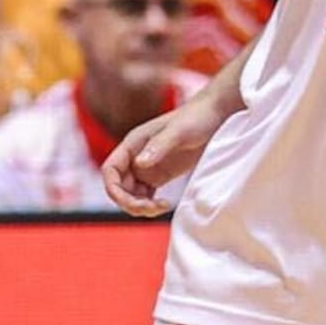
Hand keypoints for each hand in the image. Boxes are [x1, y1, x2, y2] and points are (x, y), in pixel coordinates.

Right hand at [102, 92, 225, 216]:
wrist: (215, 116)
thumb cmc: (196, 118)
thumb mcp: (178, 132)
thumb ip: (158, 146)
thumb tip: (138, 164)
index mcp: (132, 144)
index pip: (110, 171)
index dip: (114, 189)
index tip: (132, 202)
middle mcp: (136, 156)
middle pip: (119, 187)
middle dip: (130, 202)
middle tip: (152, 208)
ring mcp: (147, 167)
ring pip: (131, 194)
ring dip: (141, 206)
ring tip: (162, 207)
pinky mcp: (160, 175)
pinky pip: (146, 196)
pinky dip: (151, 205)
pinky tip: (166, 205)